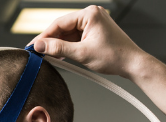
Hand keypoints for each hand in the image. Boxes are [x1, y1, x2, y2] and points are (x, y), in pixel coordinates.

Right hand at [30, 5, 148, 77]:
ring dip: (58, 46)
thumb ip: (58, 49)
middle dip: (50, 41)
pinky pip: (76, 38)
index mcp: (89, 14)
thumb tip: (41, 46)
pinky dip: (68, 47)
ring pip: (68, 34)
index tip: (33, 46)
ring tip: (47, 57)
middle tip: (37, 53)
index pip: (59, 23)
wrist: (132, 64)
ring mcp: (93, 23)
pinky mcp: (94, 32)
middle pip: (63, 28)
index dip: (44, 36)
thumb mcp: (81, 54)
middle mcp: (91, 15)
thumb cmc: (114, 56)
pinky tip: (59, 56)